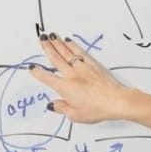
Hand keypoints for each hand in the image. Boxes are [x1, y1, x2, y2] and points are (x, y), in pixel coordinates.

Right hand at [29, 33, 150, 135]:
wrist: (118, 101)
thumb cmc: (98, 109)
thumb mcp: (76, 115)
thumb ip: (62, 109)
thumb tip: (54, 104)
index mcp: (64, 87)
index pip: (46, 78)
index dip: (38, 73)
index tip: (32, 68)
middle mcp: (72, 75)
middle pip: (56, 58)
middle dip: (47, 48)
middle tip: (41, 39)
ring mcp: (83, 68)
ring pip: (67, 52)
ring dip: (58, 43)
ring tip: (51, 35)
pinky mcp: (94, 65)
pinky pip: (81, 52)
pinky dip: (74, 46)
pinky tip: (69, 41)